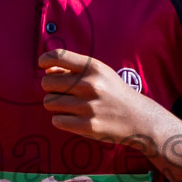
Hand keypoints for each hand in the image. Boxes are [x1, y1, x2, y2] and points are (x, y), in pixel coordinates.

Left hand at [39, 48, 167, 143]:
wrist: (139, 118)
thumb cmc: (114, 93)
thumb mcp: (100, 73)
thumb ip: (73, 69)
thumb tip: (46, 69)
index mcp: (93, 67)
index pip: (58, 56)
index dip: (44, 59)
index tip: (42, 65)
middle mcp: (90, 84)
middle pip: (47, 82)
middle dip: (50, 88)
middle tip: (62, 93)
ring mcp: (89, 106)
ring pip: (49, 102)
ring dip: (55, 105)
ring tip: (70, 107)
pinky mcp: (88, 126)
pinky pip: (57, 120)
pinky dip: (61, 120)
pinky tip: (74, 119)